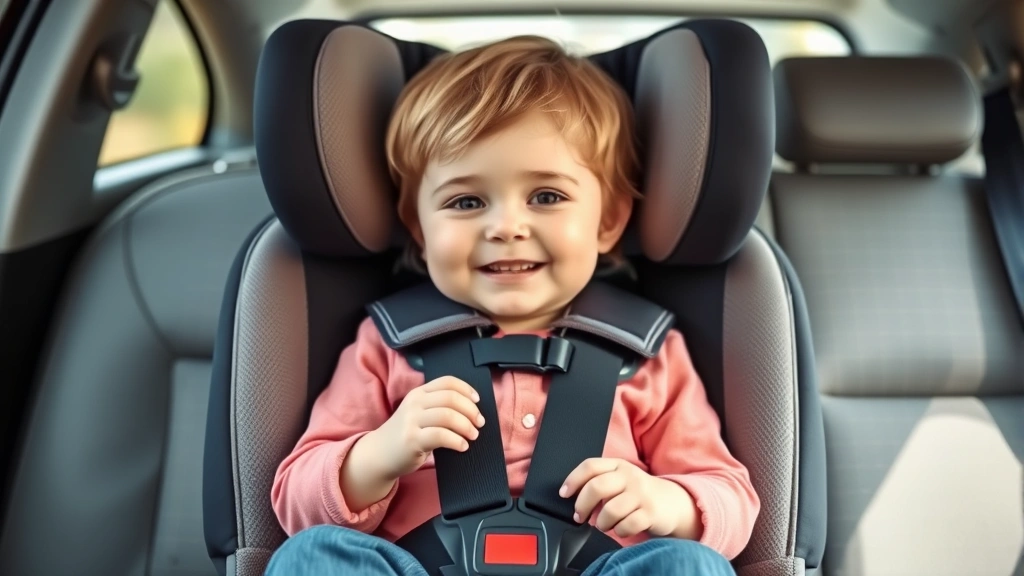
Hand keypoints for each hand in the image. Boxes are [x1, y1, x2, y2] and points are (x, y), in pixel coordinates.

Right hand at [372, 376, 485, 479]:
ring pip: (447, 416)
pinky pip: (441, 436)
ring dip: (466, 426)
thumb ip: (437, 407)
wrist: (379, 454)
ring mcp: (411, 420)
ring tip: (473, 435)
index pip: (447, 382)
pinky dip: (457, 441)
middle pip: (451, 398)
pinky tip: (462, 446)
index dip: (466, 389)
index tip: (477, 401)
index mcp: (418, 393)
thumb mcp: (418, 414)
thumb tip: (472, 411)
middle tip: (479, 423)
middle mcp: (414, 403)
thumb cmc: (406, 435)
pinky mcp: (412, 439)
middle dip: (471, 410)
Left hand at [560, 458, 693, 538]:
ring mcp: (641, 494)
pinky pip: (626, 526)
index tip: (564, 494)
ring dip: (601, 522)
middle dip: (582, 505)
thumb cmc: (638, 493)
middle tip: (579, 516)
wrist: (673, 502)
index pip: (590, 466)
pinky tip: (620, 529)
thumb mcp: (620, 480)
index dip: (573, 480)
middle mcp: (629, 476)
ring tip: (604, 524)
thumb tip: (575, 500)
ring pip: (609, 510)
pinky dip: (618, 531)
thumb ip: (600, 483)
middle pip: (596, 487)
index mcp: (618, 465)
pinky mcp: (651, 512)